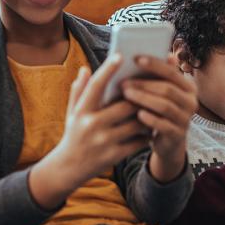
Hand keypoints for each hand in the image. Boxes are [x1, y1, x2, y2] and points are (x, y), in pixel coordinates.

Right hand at [29, 54, 150, 208]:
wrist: (68, 168)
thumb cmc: (73, 134)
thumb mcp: (71, 112)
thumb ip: (79, 90)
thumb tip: (85, 68)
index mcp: (81, 110)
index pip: (95, 86)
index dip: (108, 70)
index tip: (120, 55)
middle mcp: (92, 125)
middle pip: (125, 105)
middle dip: (140, 97)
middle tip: (152, 87)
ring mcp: (103, 141)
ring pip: (136, 123)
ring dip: (147, 115)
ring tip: (155, 108)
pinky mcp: (114, 156)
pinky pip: (138, 141)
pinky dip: (146, 134)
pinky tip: (150, 129)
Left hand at [121, 55, 198, 181]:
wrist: (168, 142)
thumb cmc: (159, 111)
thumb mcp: (160, 93)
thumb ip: (157, 76)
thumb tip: (148, 53)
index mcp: (188, 87)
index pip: (172, 72)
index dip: (154, 64)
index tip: (135, 58)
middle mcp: (191, 102)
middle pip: (167, 89)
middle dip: (144, 84)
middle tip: (123, 82)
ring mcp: (186, 119)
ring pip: (164, 105)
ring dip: (144, 99)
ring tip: (126, 95)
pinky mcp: (178, 135)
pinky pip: (164, 125)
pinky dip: (150, 119)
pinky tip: (138, 114)